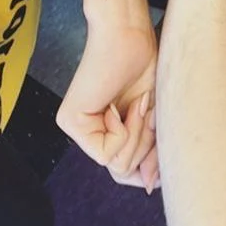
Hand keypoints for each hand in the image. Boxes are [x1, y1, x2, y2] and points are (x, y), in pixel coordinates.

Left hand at [56, 17, 159, 192]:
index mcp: (107, 131)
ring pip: (118, 165)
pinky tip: (118, 105)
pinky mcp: (70, 123)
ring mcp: (77, 129)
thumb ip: (151, 156)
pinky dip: (124, 131)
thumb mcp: (155, 122)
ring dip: (137, 135)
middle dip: (145, 145)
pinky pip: (107, 154)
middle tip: (145, 109)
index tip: (155, 126)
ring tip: (135, 103)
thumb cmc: (145, 69)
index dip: (149, 160)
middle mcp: (88, 133)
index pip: (127, 171)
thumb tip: (150, 188)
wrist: (131, 37)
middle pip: (124, 172)